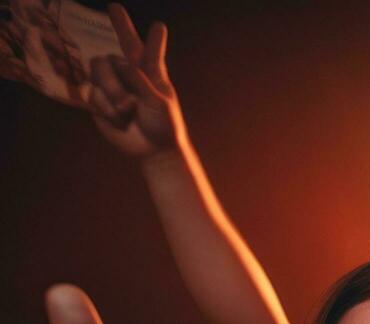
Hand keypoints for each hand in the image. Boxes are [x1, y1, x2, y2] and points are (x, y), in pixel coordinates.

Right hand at [87, 5, 184, 157]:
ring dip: (111, 93)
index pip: (136, 45)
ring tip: (127, 111)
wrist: (153, 151)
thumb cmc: (164, 126)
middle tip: (129, 103)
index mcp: (148, 72)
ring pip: (98, 74)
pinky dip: (107, 109)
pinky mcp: (99, 101)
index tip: (114, 7)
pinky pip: (94, 96)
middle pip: (109, 59)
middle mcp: (128, 75)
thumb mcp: (159, 102)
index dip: (124, 27)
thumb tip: (122, 63)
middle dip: (114, 80)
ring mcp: (112, 87)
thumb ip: (141, 81)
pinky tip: (119, 121)